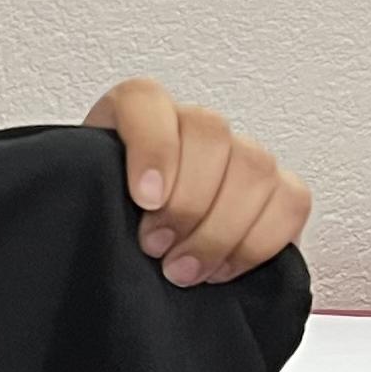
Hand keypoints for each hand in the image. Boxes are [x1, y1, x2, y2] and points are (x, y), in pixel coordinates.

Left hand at [82, 78, 310, 287]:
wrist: (119, 247)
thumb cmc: (99, 221)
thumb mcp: (79, 200)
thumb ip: (84, 194)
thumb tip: (92, 215)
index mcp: (134, 114)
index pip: (147, 100)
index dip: (154, 146)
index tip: (145, 200)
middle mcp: (189, 125)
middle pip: (211, 134)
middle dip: (187, 202)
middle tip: (156, 248)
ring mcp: (237, 154)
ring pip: (255, 165)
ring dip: (221, 229)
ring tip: (183, 270)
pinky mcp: (274, 191)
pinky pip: (291, 200)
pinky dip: (260, 241)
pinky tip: (222, 268)